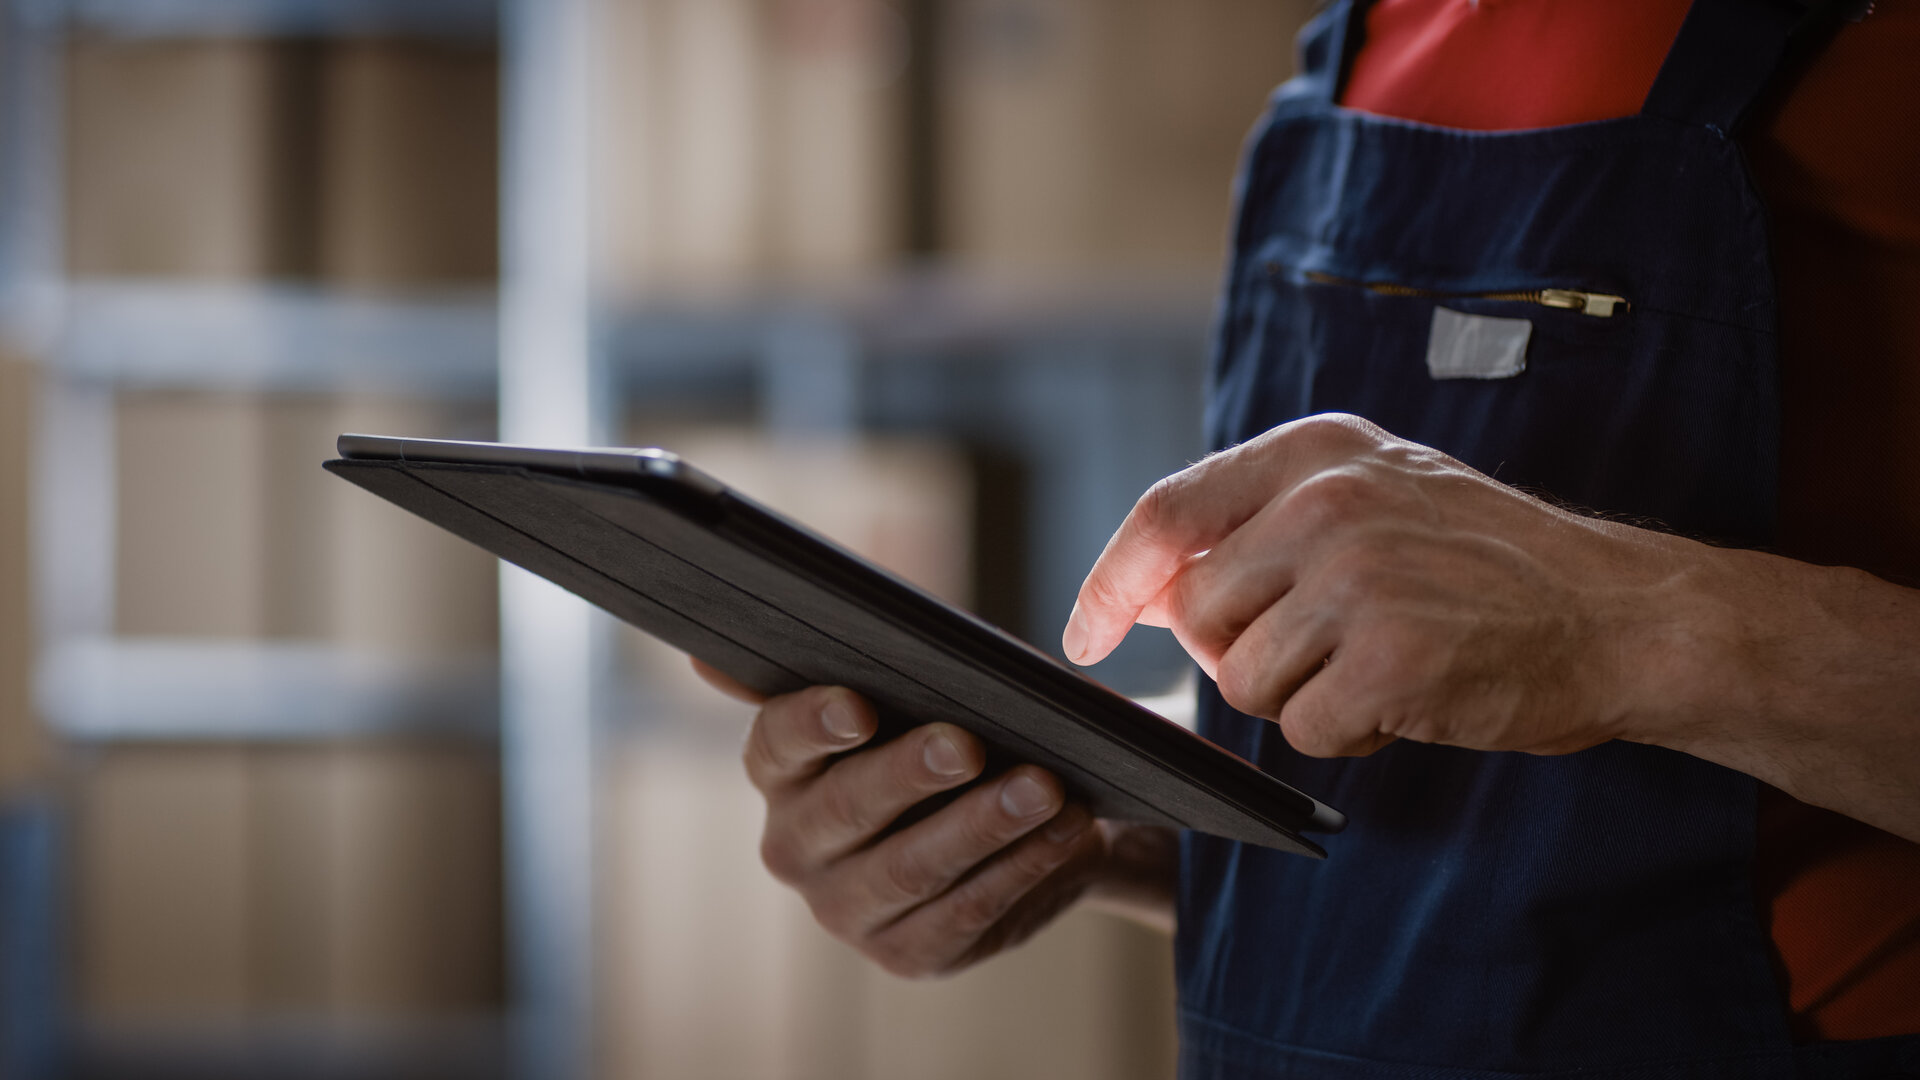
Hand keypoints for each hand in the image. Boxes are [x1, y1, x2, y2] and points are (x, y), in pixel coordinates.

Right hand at [694, 660, 1159, 976]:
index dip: (814, 722)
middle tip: (970, 744)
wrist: (1033, 809)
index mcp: (781, 768)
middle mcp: (796, 845)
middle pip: (846, 808)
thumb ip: (864, 660)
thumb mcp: (924, 688)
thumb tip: (750, 642)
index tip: (860, 705)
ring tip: (1044, 787)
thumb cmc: (964, 726)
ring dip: (983, 824)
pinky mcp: (908, 955)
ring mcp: (846, 909)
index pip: (777, 741)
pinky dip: (1020, 869)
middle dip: (911, 773)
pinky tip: (1063, 831)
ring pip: (912, 868)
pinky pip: (964, 915)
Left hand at [1062, 413, 1690, 757]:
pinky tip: (1411, 697)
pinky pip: (1307, 730)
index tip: (1086, 634)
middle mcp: (1328, 502)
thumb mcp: (1377, 498)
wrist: (1624, 614)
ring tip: (1385, 661)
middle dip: (1243, 653)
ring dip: (1304, 696)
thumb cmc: (1489, 566)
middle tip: (1327, 649)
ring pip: (1247, 678)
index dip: (1111, 582)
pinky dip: (1350, 735)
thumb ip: (1264, 528)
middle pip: (1202, 613)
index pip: (1167, 513)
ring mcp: (1359, 579)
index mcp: (1316, 450)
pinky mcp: (1391, 659)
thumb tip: (1155, 597)